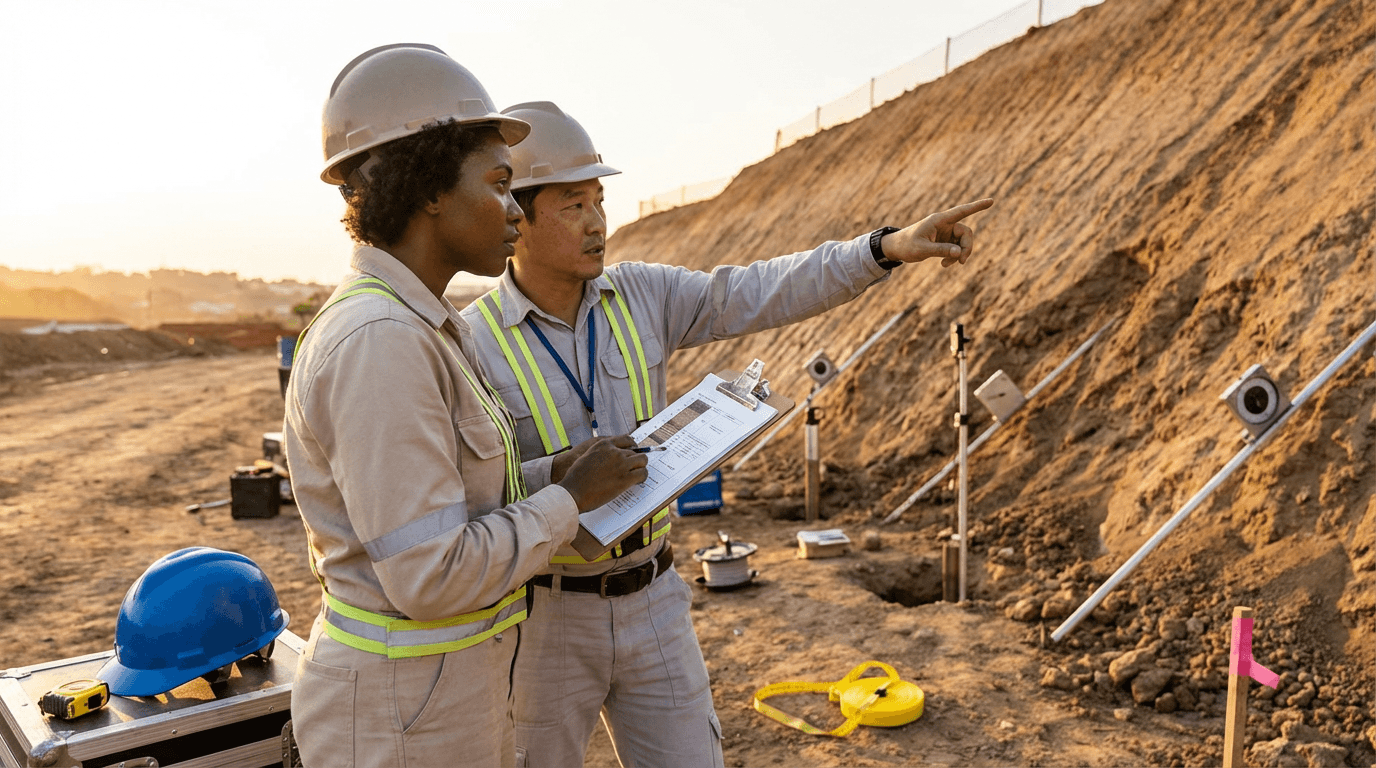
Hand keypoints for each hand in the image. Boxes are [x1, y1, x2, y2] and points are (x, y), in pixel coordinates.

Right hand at [556, 435, 648, 512]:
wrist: (574, 491)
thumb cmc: (576, 477)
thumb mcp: (587, 456)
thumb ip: (600, 453)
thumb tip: (609, 457)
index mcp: (604, 444)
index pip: (626, 439)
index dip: (633, 446)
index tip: (634, 451)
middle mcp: (615, 452)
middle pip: (636, 451)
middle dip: (635, 459)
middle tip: (634, 467)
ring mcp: (621, 464)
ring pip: (642, 460)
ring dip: (641, 467)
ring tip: (637, 474)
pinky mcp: (625, 478)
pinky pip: (642, 474)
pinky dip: (642, 477)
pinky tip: (637, 481)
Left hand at [878, 198, 993, 266]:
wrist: (896, 248)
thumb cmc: (906, 245)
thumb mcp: (922, 250)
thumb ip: (941, 250)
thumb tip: (959, 253)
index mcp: (939, 220)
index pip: (961, 211)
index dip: (977, 207)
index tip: (991, 201)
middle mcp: (944, 224)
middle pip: (966, 232)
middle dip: (967, 247)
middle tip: (961, 262)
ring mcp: (945, 232)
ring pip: (962, 242)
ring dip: (959, 254)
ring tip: (947, 266)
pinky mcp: (944, 241)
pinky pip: (956, 248)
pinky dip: (953, 257)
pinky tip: (944, 265)